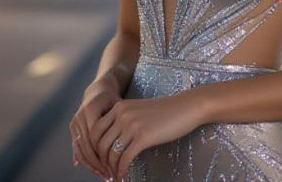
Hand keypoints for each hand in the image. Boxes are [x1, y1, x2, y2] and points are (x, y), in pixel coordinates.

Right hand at [71, 76, 122, 178]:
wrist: (99, 89)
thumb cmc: (115, 99)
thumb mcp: (120, 107)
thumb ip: (122, 122)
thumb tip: (127, 143)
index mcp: (91, 109)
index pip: (96, 138)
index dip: (105, 154)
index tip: (116, 166)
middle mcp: (79, 117)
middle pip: (87, 146)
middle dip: (98, 163)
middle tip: (110, 176)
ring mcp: (74, 123)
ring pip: (81, 149)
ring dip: (92, 165)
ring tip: (104, 175)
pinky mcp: (73, 128)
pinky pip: (78, 147)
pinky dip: (86, 160)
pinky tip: (95, 170)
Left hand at [90, 90, 207, 181]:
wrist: (188, 106)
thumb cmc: (167, 110)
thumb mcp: (139, 110)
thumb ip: (124, 120)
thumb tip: (112, 142)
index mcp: (119, 107)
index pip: (95, 130)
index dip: (94, 148)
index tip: (100, 160)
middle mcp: (122, 114)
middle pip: (100, 143)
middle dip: (100, 161)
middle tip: (105, 171)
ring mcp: (132, 125)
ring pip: (111, 153)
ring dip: (111, 168)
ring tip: (114, 176)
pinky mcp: (143, 137)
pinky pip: (125, 159)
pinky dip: (121, 170)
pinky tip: (124, 176)